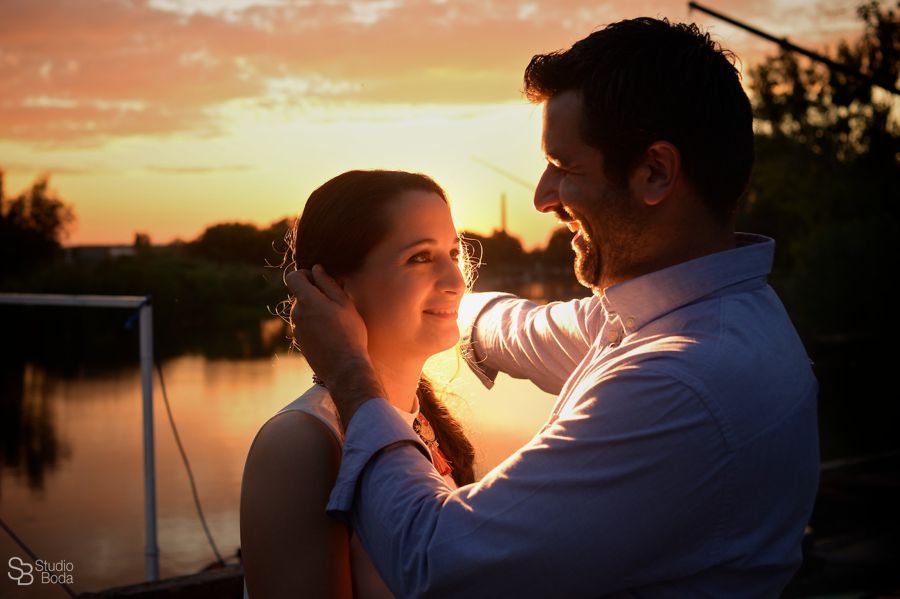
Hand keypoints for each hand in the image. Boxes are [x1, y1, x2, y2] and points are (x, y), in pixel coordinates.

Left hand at [286, 265, 383, 425]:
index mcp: (307, 301)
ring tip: (336, 322)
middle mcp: (296, 314)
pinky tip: (331, 335)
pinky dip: (314, 325)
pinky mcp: (299, 342)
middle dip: (314, 294)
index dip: (305, 274)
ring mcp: (296, 329)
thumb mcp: (345, 304)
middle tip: (336, 304)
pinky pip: (305, 325)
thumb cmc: (349, 333)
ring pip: (303, 311)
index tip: (320, 281)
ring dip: (315, 311)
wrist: (344, 368)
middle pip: (300, 294)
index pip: (293, 277)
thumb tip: (316, 269)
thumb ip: (328, 283)